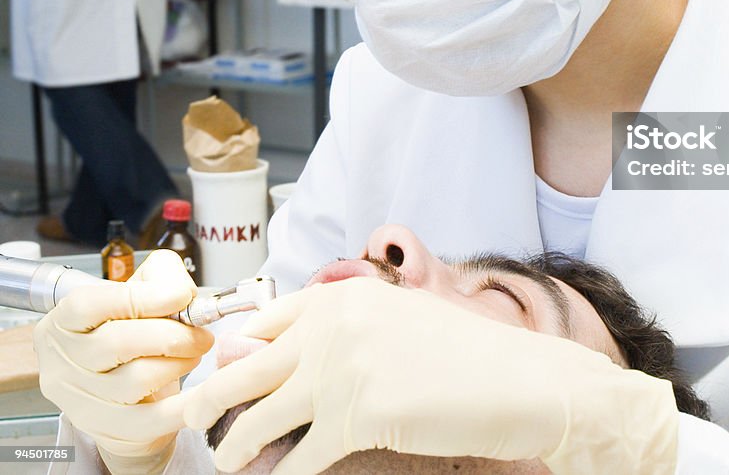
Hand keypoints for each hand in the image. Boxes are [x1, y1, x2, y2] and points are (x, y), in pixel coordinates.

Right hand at [33, 249, 212, 474]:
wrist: (122, 382)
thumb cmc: (130, 329)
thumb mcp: (139, 289)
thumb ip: (162, 276)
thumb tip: (183, 294)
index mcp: (65, 320)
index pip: (89, 305)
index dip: (141, 298)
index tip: (182, 296)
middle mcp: (63, 361)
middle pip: (118, 344)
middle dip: (173, 335)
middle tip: (202, 334)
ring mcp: (79, 400)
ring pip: (136, 381)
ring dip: (179, 364)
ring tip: (194, 355)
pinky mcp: (105, 431)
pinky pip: (149, 421)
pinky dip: (183, 406)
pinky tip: (203, 392)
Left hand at [183, 277, 677, 474]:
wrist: (523, 380)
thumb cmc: (466, 353)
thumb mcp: (396, 325)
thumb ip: (336, 334)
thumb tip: (261, 353)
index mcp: (346, 295)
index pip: (267, 319)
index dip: (235, 348)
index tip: (216, 368)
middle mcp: (336, 325)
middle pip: (248, 368)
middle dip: (206, 397)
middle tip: (179, 417)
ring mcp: (344, 371)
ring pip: (261, 416)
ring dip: (235, 446)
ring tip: (224, 461)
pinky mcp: (359, 418)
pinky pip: (300, 459)